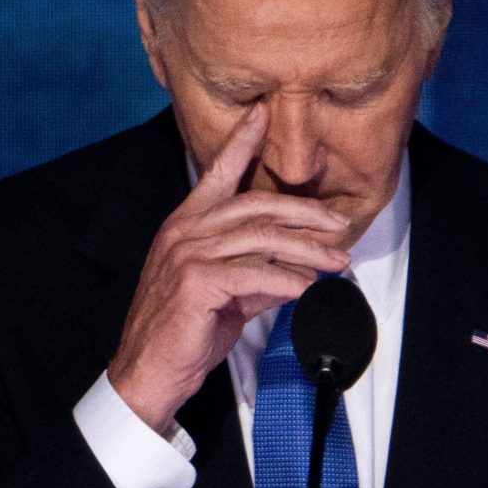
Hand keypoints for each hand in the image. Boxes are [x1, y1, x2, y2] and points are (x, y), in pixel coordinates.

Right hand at [107, 103, 349, 434]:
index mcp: (186, 225)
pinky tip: (306, 287)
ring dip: (308, 249)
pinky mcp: (195, 282)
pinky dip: (286, 279)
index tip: (263, 115)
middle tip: (339, 225)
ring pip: (262, 238)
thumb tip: (294, 273)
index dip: (241, 141)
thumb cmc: (182, 334)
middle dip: (305, 211)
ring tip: (337, 261)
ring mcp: (188, 254)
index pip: (217, 173)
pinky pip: (253, 273)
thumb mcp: (225, 297)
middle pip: (256, 204)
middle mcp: (185, 231)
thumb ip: (255, 276)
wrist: (148, 373)